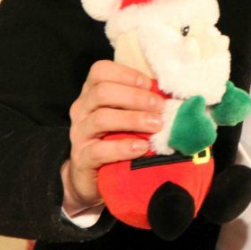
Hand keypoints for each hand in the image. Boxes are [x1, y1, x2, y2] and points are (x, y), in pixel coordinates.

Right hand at [62, 59, 164, 210]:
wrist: (93, 178)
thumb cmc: (116, 139)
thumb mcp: (127, 116)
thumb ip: (140, 103)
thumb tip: (171, 95)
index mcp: (91, 93)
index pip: (100, 71)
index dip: (126, 74)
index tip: (149, 85)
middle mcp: (81, 110)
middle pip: (102, 92)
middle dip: (135, 97)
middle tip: (160, 107)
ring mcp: (79, 134)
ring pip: (101, 118)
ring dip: (133, 119)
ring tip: (156, 126)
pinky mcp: (82, 158)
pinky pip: (99, 150)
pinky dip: (123, 147)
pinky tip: (141, 147)